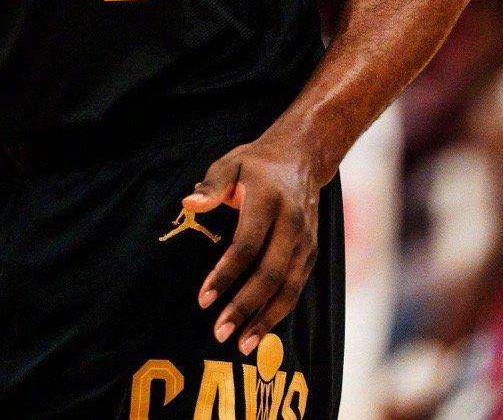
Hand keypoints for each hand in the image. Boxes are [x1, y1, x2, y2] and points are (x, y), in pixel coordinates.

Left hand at [184, 133, 321, 357]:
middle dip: (244, 307)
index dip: (225, 275)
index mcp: (268, 200)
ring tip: (242, 344)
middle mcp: (292, 223)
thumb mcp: (231, 163)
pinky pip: (297, 288)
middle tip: (220, 332)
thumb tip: (189, 203)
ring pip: (288, 288)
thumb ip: (211, 185)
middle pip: (269, 274)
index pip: (246, 245)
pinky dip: (280, 311)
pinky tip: (261, 329)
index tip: (203, 298)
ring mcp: (306, 240)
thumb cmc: (256, 164)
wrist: (302, 157)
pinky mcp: (312, 252)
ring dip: (265, 319)